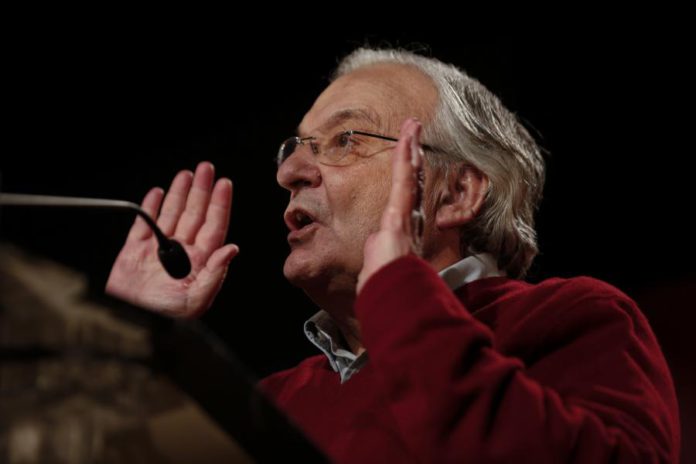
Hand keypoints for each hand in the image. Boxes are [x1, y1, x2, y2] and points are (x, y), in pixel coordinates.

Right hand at [105, 161, 239, 318]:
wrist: (129, 324)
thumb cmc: (165, 317)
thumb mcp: (196, 300)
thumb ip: (216, 273)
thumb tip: (232, 249)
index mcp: (200, 261)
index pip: (214, 226)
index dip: (220, 204)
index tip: (224, 184)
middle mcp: (182, 252)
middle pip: (195, 214)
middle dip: (201, 191)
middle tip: (206, 168)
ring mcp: (158, 249)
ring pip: (172, 214)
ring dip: (179, 194)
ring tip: (186, 174)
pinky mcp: (135, 251)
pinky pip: (144, 225)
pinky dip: (150, 208)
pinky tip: (158, 193)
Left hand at [357, 118, 423, 295]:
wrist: (392, 301)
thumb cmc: (386, 292)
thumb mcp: (379, 275)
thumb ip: (377, 263)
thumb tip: (371, 258)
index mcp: (399, 235)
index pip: (403, 200)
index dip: (408, 180)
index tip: (409, 165)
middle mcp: (405, 223)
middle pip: (408, 183)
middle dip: (411, 158)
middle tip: (413, 133)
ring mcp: (403, 217)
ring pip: (407, 177)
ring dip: (409, 150)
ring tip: (411, 126)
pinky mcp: (400, 214)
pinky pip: (403, 180)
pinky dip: (406, 156)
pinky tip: (408, 136)